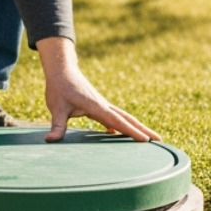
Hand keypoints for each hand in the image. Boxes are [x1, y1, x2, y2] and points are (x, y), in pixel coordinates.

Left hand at [35, 36, 157, 143]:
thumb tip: (50, 140)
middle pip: (128, 119)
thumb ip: (57, 125)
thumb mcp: (56, 107)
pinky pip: (113, 116)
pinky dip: (120, 124)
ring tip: (149, 138)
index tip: (146, 141)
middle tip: (160, 140)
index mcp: (96, 107)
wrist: (61, 69)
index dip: (131, 132)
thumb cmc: (59, 87)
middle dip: (143, 130)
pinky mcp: (97, 105)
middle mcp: (103, 105)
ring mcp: (102, 104)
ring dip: (136, 127)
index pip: (117, 122)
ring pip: (123, 117)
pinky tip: (117, 133)